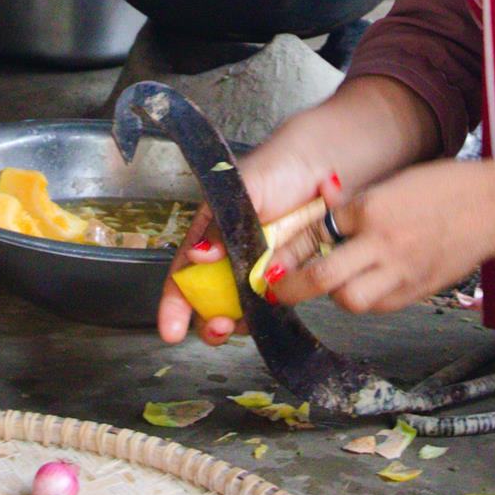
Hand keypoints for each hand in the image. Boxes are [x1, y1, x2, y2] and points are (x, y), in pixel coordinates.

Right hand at [154, 141, 329, 346]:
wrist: (324, 164)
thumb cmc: (278, 168)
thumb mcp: (244, 190)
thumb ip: (220, 224)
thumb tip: (197, 254)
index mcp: (212, 235)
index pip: (183, 274)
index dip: (173, 304)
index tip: (170, 330)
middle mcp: (232, 256)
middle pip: (209, 300)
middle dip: (207, 322)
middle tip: (218, 327)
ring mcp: (260, 269)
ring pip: (241, 308)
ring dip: (238, 323)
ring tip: (241, 322)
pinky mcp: (288, 276)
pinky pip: (274, 304)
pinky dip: (268, 314)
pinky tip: (269, 314)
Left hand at [276, 160, 494, 315]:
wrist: (494, 206)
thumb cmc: (446, 187)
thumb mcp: (395, 182)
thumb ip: (359, 204)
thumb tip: (327, 205)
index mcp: (372, 210)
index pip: (318, 230)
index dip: (296, 242)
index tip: (279, 253)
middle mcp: (382, 244)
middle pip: (321, 278)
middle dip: (290, 287)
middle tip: (276, 288)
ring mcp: (401, 271)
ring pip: (349, 301)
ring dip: (334, 294)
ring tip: (335, 282)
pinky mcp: (418, 290)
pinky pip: (379, 306)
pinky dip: (366, 299)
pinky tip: (368, 284)